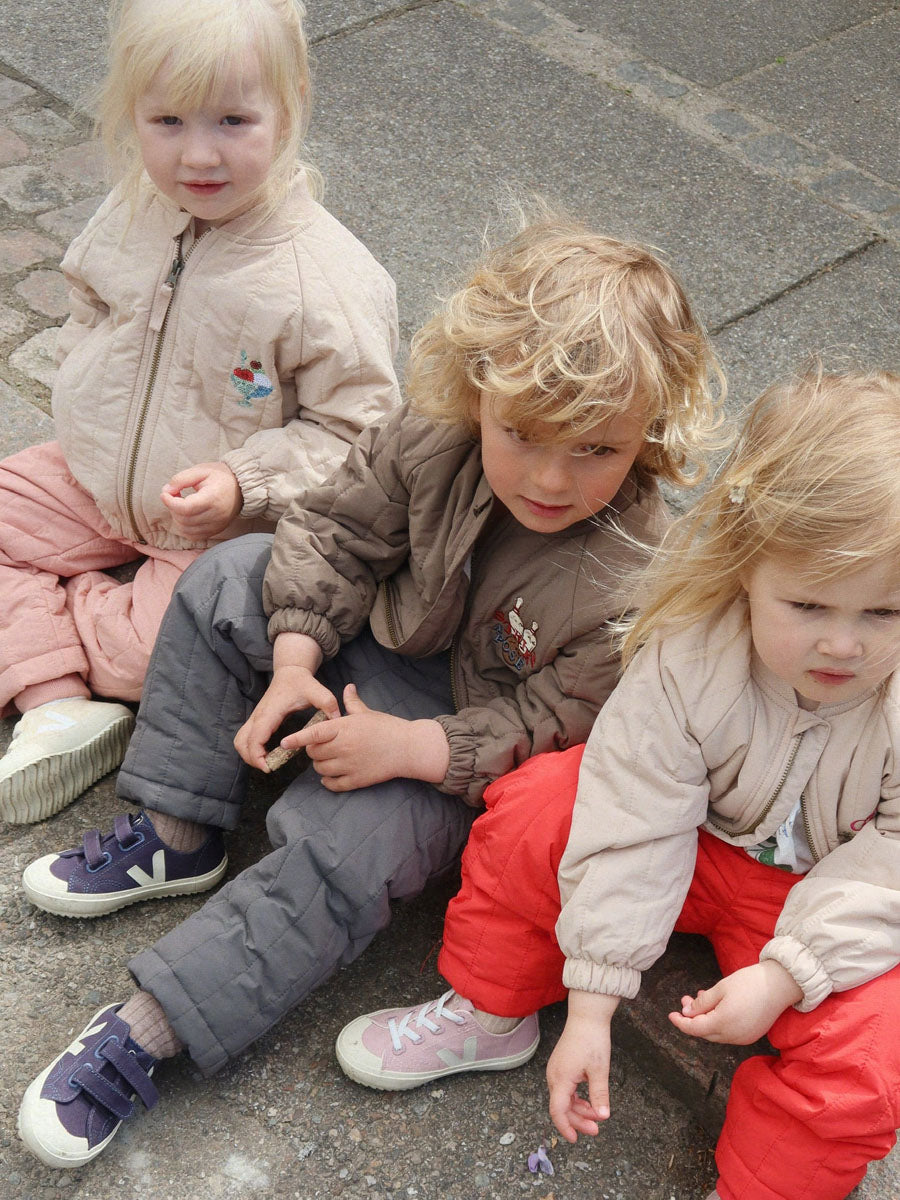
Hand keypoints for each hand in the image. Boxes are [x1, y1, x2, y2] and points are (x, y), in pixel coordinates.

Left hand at [161, 462, 242, 539]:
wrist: (240, 487)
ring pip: (186, 530)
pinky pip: (194, 536)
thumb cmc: (219, 476)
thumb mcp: (200, 470)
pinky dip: (185, 528)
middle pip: (184, 519)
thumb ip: (181, 479)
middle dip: (172, 508)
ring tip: (180, 505)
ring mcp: (217, 525)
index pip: (185, 508)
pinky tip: (186, 516)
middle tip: (174, 496)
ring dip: (177, 518)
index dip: (169, 502)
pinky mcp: (216, 530)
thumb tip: (166, 491)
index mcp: (212, 498)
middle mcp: (216, 515)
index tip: (165, 493)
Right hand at [234, 634, 337, 769]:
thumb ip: (328, 703)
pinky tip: (266, 755)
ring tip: (266, 763)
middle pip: (241, 743)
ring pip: (239, 741)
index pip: (254, 738)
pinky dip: (250, 749)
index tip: (268, 767)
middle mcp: (258, 716)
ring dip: (248, 755)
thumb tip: (337, 719)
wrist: (290, 671)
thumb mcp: (317, 690)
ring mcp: (255, 717)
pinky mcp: (256, 720)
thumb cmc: (301, 682)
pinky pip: (245, 738)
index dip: (257, 756)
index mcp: (270, 712)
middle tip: (269, 767)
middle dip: (251, 759)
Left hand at [275, 683, 449, 790]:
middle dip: (313, 750)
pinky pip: (332, 784)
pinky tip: (331, 776)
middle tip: (322, 747)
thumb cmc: (388, 728)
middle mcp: (343, 747)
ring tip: (329, 760)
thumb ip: (352, 702)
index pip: (313, 733)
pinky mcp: (356, 780)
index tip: (284, 742)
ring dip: (320, 765)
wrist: (408, 748)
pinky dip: (328, 781)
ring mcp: (349, 765)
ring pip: (320, 769)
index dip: (297, 739)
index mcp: (344, 728)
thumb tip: (348, 687)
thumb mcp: (367, 713)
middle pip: (313, 753)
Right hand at [546, 991, 619, 1141]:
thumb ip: (599, 1095)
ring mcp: (556, 1071)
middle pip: (562, 1107)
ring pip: (564, 1099)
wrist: (586, 1016)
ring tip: (598, 1115)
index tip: (575, 1140)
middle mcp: (554, 1076)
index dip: (565, 1128)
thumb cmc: (592, 1040)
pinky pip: (566, 1090)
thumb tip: (603, 1116)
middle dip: (579, 1120)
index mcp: (561, 1078)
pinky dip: (577, 1099)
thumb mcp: (599, 1070)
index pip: (557, 1111)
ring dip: (580, 1110)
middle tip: (597, 1129)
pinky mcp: (561, 1067)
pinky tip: (590, 1102)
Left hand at [668, 961, 802, 1044]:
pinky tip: (717, 1007)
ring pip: (716, 1033)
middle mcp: (733, 1036)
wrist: (780, 985)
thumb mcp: (721, 988)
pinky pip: (729, 1033)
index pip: (695, 1029)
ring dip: (706, 1019)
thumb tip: (688, 1013)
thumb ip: (702, 1003)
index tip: (671, 1015)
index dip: (681, 1023)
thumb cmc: (749, 982)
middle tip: (686, 1000)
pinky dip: (719, 1022)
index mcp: (723, 1023)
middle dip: (693, 1018)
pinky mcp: (752, 1035)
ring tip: (701, 999)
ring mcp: (744, 1038)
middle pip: (705, 1032)